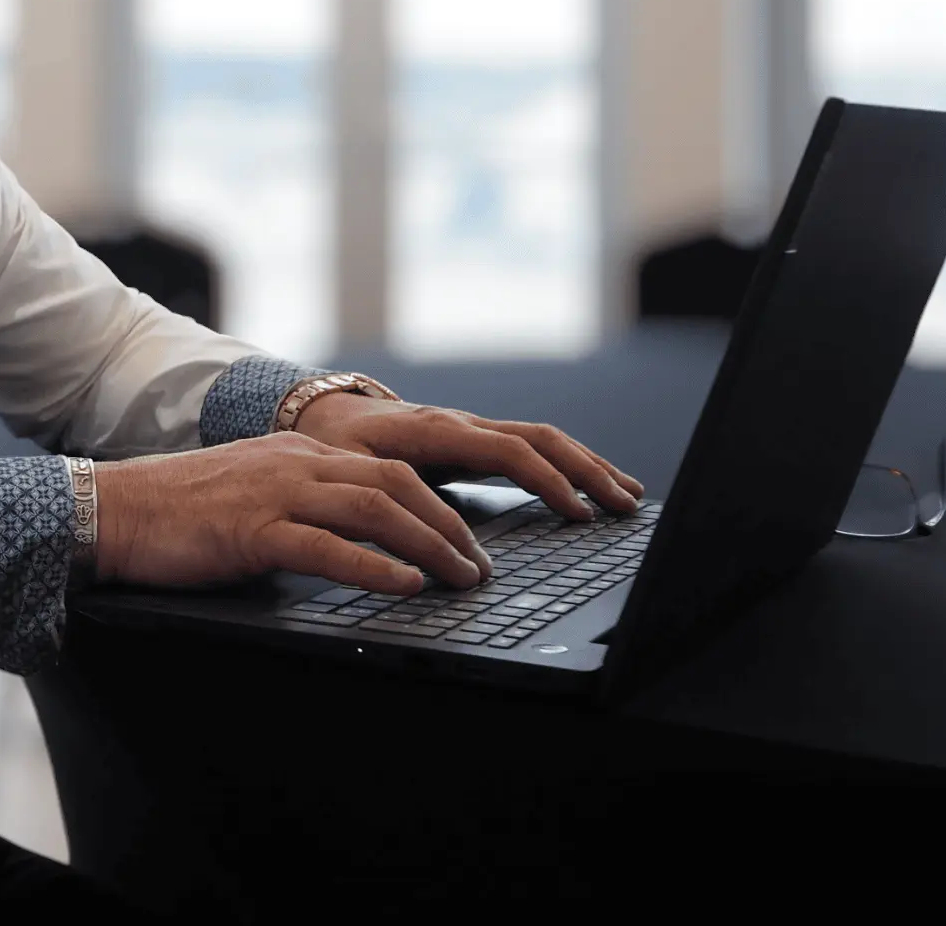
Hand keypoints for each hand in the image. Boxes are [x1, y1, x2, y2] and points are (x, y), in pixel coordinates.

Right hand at [91, 434, 493, 594]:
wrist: (115, 510)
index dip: (436, 503)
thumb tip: (347, 542)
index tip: (464, 540)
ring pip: (374, 510)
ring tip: (460, 579)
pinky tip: (404, 587)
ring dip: (429, 546)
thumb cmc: (176, 512)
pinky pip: (328, 548)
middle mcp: (294, 463)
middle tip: (478, 566)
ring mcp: (275, 493)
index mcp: (296, 452)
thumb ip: (298, 505)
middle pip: (395, 483)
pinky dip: (375, 568)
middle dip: (448, 524)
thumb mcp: (250, 492)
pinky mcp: (253, 531)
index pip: (386, 468)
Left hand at [293, 391, 643, 521]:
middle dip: (588, 469)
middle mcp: (461, 424)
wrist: (318, 412)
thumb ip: (390, 495)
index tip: (579, 513)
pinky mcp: (471, 441)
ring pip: (541, 439)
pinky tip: (587, 487)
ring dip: (586, 465)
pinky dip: (564, 465)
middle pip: (541, 438)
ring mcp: (469, 429)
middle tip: (627, 504)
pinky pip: (527, 449)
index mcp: (436, 429)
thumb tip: (433, 532)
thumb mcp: (351, 470)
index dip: (548, 480)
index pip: (509, 450)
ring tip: (627, 495)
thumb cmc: (330, 443)